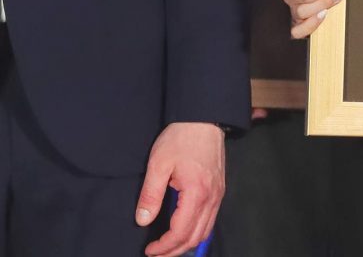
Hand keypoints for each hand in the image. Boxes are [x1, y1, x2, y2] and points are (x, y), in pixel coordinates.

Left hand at [136, 122, 224, 255]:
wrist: (203, 118)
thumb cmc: (180, 137)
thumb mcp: (158, 164)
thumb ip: (151, 194)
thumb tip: (143, 220)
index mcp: (197, 193)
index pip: (181, 232)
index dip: (164, 246)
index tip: (150, 249)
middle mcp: (212, 198)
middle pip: (195, 237)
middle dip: (175, 251)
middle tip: (157, 253)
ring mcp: (218, 194)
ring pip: (206, 231)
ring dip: (187, 243)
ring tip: (168, 246)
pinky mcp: (219, 190)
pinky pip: (210, 220)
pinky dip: (197, 231)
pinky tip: (183, 229)